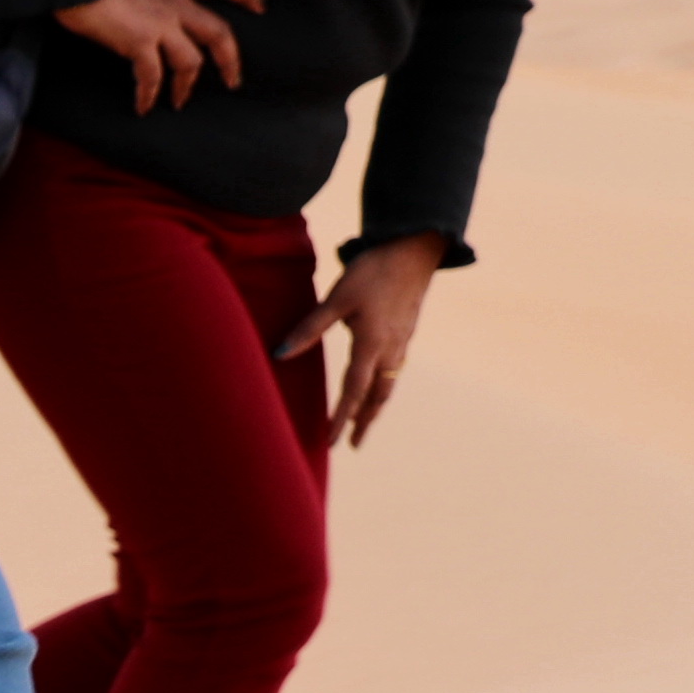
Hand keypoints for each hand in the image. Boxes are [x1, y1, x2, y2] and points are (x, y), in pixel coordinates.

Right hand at [54, 0, 261, 113]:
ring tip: (178, 102)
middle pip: (218, 32)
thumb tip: (138, 7)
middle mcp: (175, 4)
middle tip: (233, 80)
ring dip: (186, 85)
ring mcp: (160, 24)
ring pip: (190, 60)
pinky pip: (152, 75)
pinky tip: (143, 107)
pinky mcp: (139, 42)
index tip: (260, 5)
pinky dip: (149, 94)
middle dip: (230, 58)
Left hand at [282, 239, 437, 447]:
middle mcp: (391, 348)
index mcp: (373, 345)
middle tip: (352, 443)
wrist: (413, 249)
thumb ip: (309, 328)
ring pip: (389, 382)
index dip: (341, 418)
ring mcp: (402, 340)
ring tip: (364, 421)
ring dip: (375, 405)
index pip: (353, 392)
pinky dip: (384, 385)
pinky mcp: (406, 331)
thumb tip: (280, 354)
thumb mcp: (336, 299)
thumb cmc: (372, 272)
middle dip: (363, 420)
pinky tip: (378, 384)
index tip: (331, 442)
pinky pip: (395, 367)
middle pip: (377, 394)